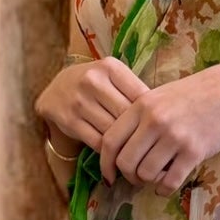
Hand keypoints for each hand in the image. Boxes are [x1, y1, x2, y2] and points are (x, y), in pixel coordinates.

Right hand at [35, 54, 149, 164]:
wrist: (56, 89)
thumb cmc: (95, 84)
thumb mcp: (113, 77)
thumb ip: (134, 91)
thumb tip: (163, 117)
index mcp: (110, 67)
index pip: (140, 96)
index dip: (151, 115)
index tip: (158, 126)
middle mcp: (93, 81)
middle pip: (127, 115)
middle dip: (139, 132)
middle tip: (150, 144)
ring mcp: (79, 101)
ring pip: (113, 131)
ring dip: (125, 144)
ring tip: (136, 151)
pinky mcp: (70, 121)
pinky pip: (98, 142)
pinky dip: (110, 151)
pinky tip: (117, 152)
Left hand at [99, 60, 219, 195]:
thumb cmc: (199, 92)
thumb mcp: (163, 95)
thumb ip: (142, 116)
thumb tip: (123, 146)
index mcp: (142, 105)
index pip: (110, 140)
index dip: (105, 163)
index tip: (109, 175)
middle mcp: (155, 121)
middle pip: (125, 162)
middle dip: (128, 176)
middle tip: (136, 179)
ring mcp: (174, 137)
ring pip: (146, 174)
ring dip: (148, 182)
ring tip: (155, 179)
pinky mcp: (194, 152)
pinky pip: (170, 181)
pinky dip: (164, 189)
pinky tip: (167, 186)